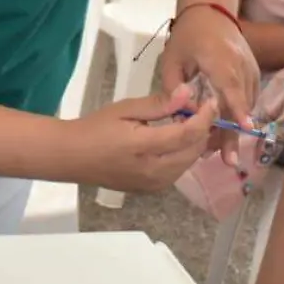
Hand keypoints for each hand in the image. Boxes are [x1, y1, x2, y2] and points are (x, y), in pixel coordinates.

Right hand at [66, 85, 216, 194]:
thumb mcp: (125, 109)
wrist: (71, 157)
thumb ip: (159, 104)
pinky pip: (178, 171)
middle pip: (194, 150)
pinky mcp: (151, 190)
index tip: (211, 100)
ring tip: (183, 122)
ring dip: (193, 142)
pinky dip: (183, 154)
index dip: (206, 116)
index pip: (188, 134)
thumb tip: (188, 93)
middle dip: (202, 129)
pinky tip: (173, 140)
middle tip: (195, 109)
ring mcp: (153, 184)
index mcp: (144, 148)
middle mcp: (154, 171)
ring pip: (189, 162)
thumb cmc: (95, 128)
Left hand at [158, 5, 258, 165]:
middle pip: (241, 103)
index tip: (244, 128)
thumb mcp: (171, 59)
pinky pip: (249, 99)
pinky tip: (226, 134)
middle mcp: (240, 64)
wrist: (211, 13)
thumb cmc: (187, 37)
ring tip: (221, 154)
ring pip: (247, 105)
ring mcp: (251, 68)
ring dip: (234, 129)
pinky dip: (239, 116)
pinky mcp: (254, 73)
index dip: (237, 107)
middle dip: (235, 134)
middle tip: (229, 161)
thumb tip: (182, 115)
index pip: (230, 85)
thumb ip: (173, 87)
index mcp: (218, 57)